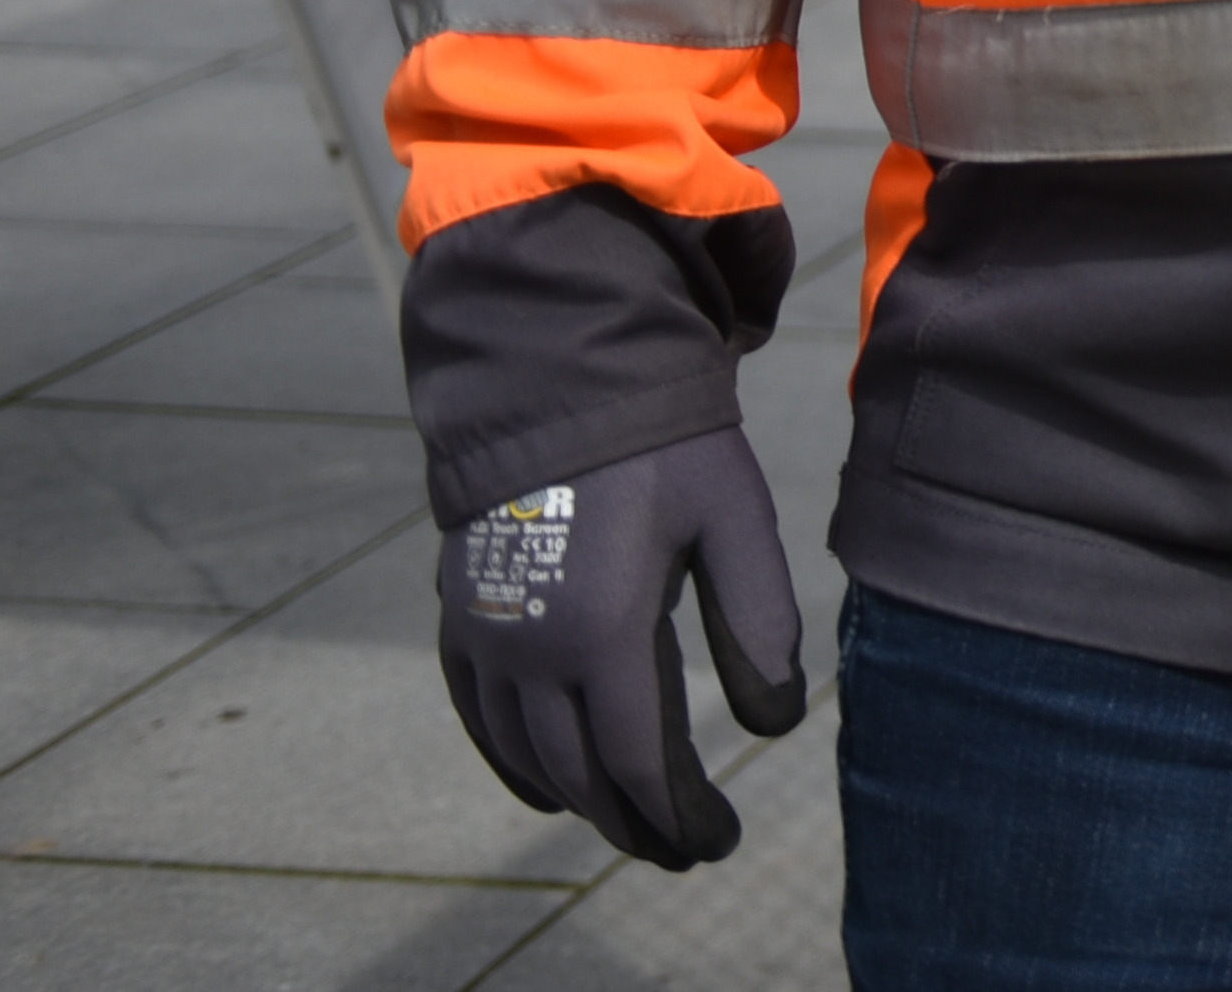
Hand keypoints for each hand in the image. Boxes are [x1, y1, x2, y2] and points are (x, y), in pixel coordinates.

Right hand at [435, 424, 807, 868]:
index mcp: (601, 633)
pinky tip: (549, 792)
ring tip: (634, 827)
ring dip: (580, 803)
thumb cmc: (664, 447)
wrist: (558, 381)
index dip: (679, 816)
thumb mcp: (733, 521)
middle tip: (686, 851)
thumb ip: (757, 622)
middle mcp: (529, 651)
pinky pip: (479, 718)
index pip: (638, 764)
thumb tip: (771, 726)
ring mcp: (485, 638)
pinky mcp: (461, 619)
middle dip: (635, 824)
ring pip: (527, 756)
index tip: (721, 843)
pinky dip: (513, 764)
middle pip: (580, 775)